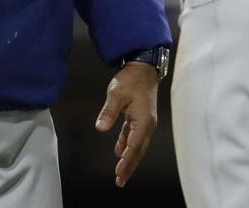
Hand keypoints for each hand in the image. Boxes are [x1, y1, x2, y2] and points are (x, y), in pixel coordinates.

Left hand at [95, 62, 158, 187]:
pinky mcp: (141, 117)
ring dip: (129, 158)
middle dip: (129, 166)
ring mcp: (145, 121)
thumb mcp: (117, 94)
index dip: (127, 161)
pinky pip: (134, 135)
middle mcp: (147, 124)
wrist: (144, 67)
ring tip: (121, 172)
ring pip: (137, 145)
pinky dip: (127, 144)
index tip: (119, 173)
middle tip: (120, 181)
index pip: (134, 146)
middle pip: (138, 150)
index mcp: (143, 121)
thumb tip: (100, 128)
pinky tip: (119, 150)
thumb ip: (109, 112)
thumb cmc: (131, 79)